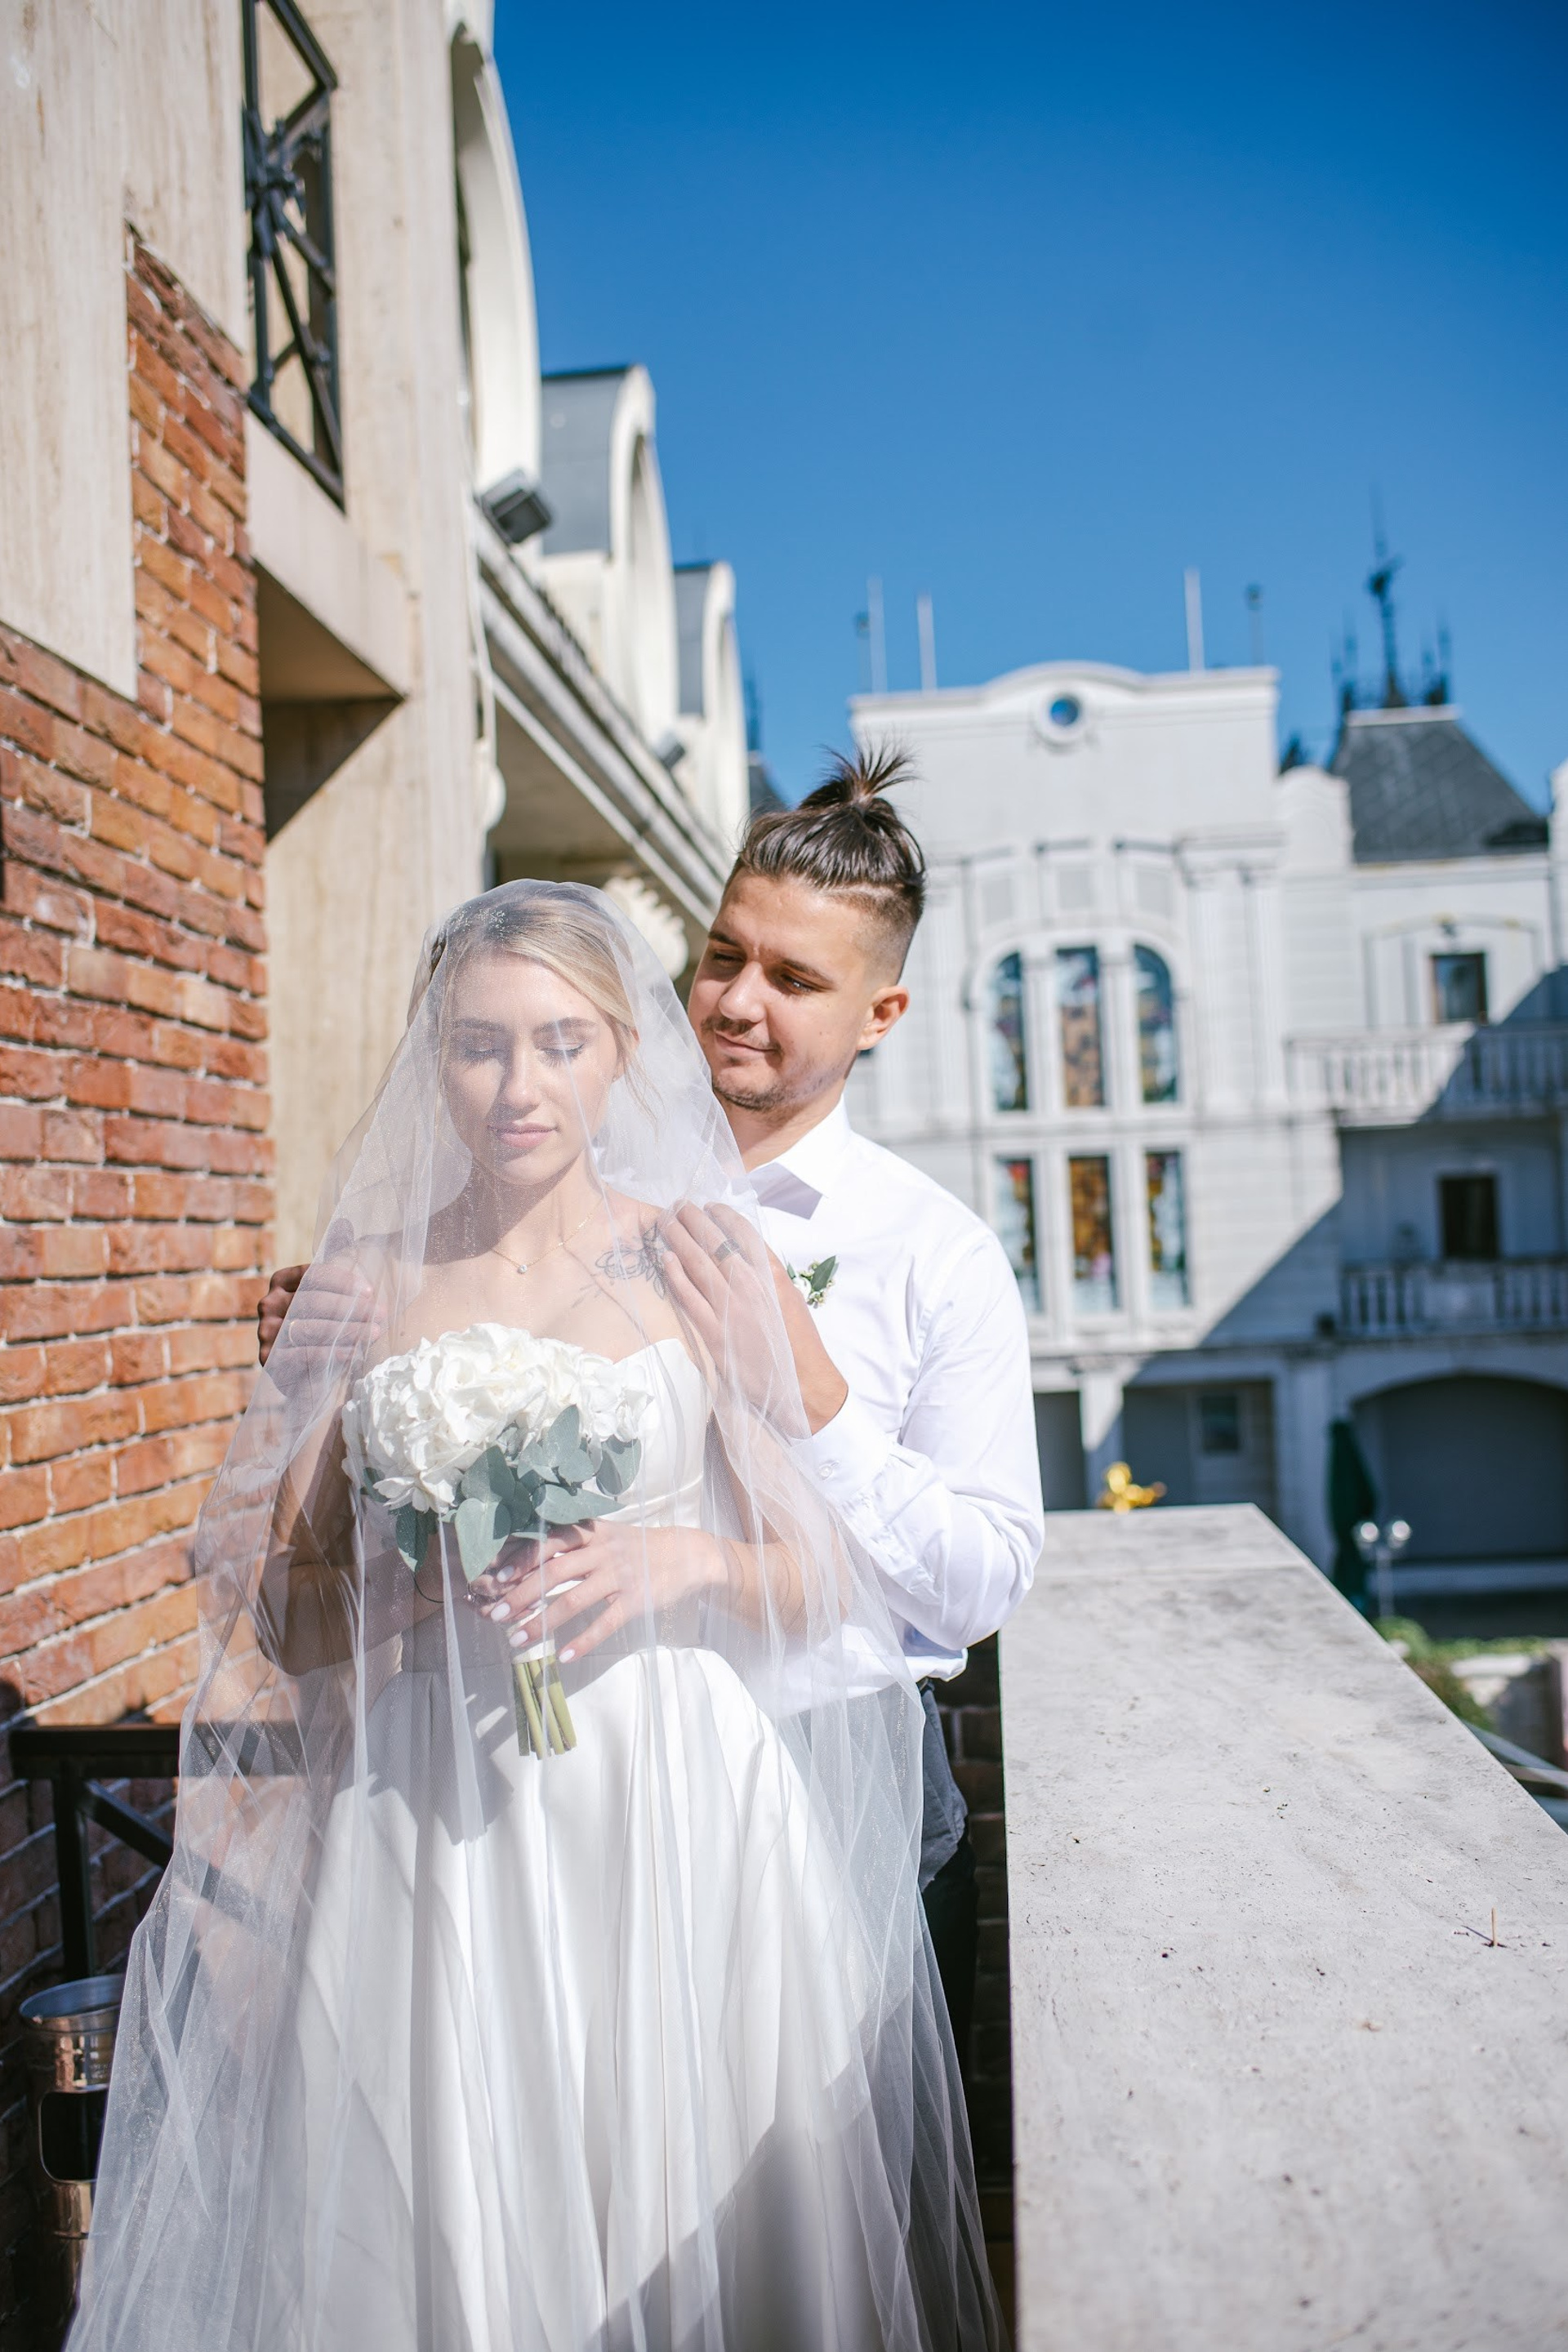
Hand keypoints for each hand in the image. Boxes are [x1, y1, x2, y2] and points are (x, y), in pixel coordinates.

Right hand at [257, 1260, 383, 1368]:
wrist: (302, 1374)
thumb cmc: (321, 1331)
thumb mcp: (328, 1304)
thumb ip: (339, 1284)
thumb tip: (358, 1250)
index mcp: (281, 1283)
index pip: (310, 1275)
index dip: (341, 1282)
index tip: (369, 1291)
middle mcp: (270, 1304)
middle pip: (312, 1300)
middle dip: (351, 1307)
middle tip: (379, 1314)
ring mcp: (266, 1331)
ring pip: (309, 1327)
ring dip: (347, 1329)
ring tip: (373, 1332)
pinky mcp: (269, 1359)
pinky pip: (303, 1354)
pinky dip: (331, 1353)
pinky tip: (354, 1353)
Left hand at [471, 1523, 727, 1664]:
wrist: (689, 1554)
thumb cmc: (639, 1546)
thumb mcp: (607, 1535)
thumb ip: (575, 1543)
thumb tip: (530, 1559)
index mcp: (592, 1532)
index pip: (549, 1542)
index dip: (521, 1558)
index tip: (496, 1577)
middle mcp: (602, 1551)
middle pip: (554, 1571)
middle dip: (521, 1594)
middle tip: (496, 1614)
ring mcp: (620, 1575)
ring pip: (573, 1599)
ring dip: (542, 1622)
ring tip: (517, 1640)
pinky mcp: (636, 1600)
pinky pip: (605, 1623)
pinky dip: (583, 1641)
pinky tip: (564, 1657)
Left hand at [660, 1203, 847, 1434]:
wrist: (800, 1385)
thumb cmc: (798, 1343)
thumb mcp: (790, 1299)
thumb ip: (768, 1275)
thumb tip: (745, 1257)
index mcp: (771, 1275)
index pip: (743, 1234)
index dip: (723, 1216)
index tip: (710, 1207)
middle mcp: (750, 1285)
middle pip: (714, 1242)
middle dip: (693, 1219)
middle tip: (678, 1205)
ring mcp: (729, 1308)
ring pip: (697, 1263)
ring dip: (678, 1238)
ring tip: (665, 1221)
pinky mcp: (713, 1332)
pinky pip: (688, 1296)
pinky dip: (675, 1274)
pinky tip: (665, 1258)